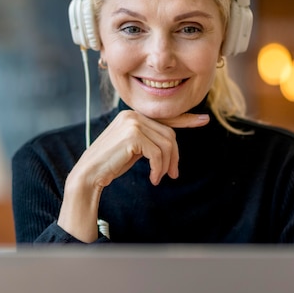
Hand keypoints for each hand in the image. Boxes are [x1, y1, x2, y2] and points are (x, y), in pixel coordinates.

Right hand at [78, 110, 209, 186]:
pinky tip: (153, 178)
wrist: (90, 173)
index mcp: (133, 115)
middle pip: (169, 134)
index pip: (165, 117)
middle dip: (174, 156)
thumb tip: (172, 147)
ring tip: (159, 177)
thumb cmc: (111, 163)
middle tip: (172, 174)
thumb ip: (151, 141)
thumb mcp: (135, 148)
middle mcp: (133, 114)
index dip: (186, 120)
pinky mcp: (133, 135)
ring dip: (166, 165)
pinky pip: (158, 153)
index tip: (204, 120)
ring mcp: (133, 122)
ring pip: (166, 144)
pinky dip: (159, 168)